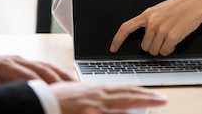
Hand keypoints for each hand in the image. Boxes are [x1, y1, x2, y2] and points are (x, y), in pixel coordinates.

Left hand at [0, 51, 73, 88]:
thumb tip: (2, 101)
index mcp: (4, 65)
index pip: (26, 74)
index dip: (39, 84)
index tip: (50, 94)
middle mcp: (16, 59)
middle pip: (40, 68)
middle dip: (55, 80)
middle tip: (69, 93)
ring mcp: (22, 59)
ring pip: (46, 65)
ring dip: (61, 76)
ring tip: (76, 87)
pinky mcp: (26, 62)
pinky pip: (45, 65)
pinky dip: (59, 72)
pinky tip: (69, 81)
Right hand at [50, 81, 166, 113]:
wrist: (38, 100)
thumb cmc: (55, 99)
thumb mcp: (78, 95)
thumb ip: (93, 97)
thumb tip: (104, 101)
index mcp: (96, 89)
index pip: (123, 89)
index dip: (139, 91)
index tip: (152, 94)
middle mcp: (97, 94)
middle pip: (128, 94)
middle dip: (147, 96)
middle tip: (163, 99)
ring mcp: (93, 104)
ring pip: (122, 103)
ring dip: (139, 102)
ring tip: (156, 103)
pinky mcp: (87, 111)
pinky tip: (131, 112)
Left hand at [110, 0, 201, 55]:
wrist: (197, 2)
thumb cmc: (180, 6)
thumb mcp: (160, 10)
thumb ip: (151, 21)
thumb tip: (145, 38)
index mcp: (147, 14)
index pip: (126, 27)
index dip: (118, 39)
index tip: (113, 48)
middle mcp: (152, 22)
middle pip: (145, 47)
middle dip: (154, 46)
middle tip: (164, 37)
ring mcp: (162, 29)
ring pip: (155, 51)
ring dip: (162, 48)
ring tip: (171, 36)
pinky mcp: (172, 35)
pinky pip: (165, 51)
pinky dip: (170, 49)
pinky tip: (175, 40)